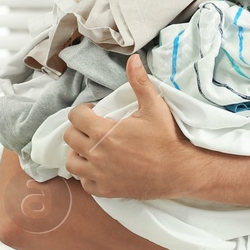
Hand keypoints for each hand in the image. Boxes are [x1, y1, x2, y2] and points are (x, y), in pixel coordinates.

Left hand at [63, 54, 205, 199]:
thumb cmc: (167, 138)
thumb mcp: (154, 106)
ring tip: (92, 148)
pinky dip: (88, 176)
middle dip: (78, 130)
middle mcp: (96, 154)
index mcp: (103, 132)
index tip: (94, 112)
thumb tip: (133, 59)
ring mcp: (100, 175)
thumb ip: (139, 82)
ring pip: (72, 163)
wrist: (180, 171)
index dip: (83, 111)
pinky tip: (100, 168)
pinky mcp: (107, 190)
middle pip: (69, 138)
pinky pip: (85, 184)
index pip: (75, 117)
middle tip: (93, 128)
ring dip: (78, 154)